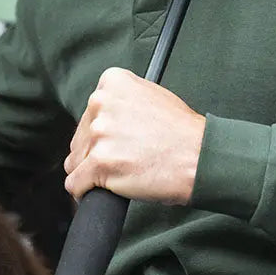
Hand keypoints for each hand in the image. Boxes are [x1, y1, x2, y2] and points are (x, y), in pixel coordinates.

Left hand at [64, 67, 205, 204]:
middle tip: (123, 161)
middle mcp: (101, 102)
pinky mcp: (99, 162)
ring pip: (75, 161)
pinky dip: (83, 191)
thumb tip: (99, 119)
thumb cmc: (183, 133)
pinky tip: (100, 192)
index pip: (89, 114)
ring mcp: (100, 133)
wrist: (201, 158)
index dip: (101, 134)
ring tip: (118, 176)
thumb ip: (121, 103)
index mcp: (112, 82)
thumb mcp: (152, 96)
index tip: (116, 143)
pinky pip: (74, 183)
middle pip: (80, 138)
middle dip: (95, 154)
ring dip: (91, 173)